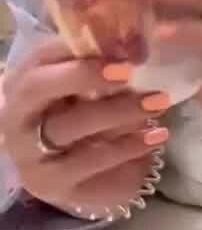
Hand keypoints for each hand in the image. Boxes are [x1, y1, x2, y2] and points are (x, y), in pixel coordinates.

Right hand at [0, 37, 167, 215]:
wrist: (70, 171)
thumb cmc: (78, 116)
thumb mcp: (84, 88)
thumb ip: (100, 64)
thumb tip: (136, 45)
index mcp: (22, 83)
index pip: (40, 58)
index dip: (78, 54)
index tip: (122, 56)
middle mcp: (16, 117)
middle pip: (39, 89)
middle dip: (86, 77)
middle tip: (131, 74)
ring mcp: (30, 155)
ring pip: (68, 128)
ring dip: (118, 113)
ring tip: (158, 104)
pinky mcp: (53, 185)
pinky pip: (90, 163)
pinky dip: (127, 147)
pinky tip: (155, 135)